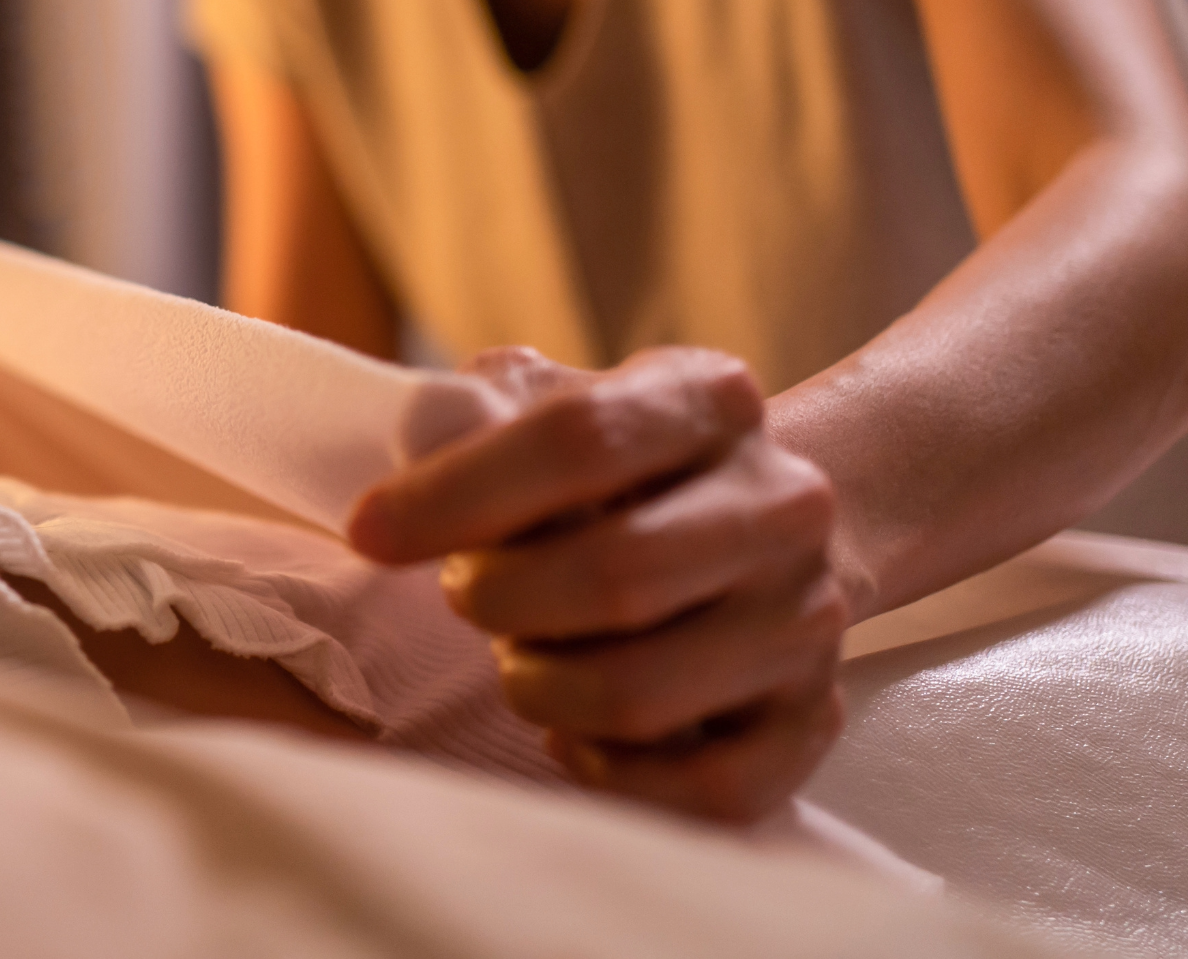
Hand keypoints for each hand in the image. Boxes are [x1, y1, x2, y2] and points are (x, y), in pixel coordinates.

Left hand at [349, 347, 847, 823]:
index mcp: (710, 398)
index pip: (578, 438)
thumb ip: (474, 417)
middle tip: (464, 595)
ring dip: (541, 690)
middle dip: (499, 599)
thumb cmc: (612, 467)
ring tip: (518, 659)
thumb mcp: (547, 402)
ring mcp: (809, 617)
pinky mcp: (816, 719)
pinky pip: (707, 789)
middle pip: (614, 573)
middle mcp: (786, 501)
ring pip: (643, 693)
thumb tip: (407, 468)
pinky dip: (613, 776)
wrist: (755, 524)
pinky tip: (574, 735)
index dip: (455, 493)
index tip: (370, 532)